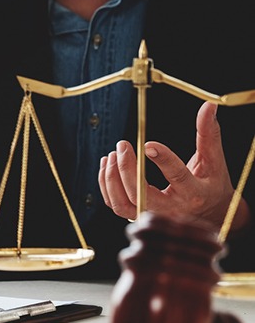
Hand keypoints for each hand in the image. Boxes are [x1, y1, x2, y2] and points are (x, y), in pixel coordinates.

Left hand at [99, 102, 249, 231]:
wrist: (211, 214)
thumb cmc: (211, 184)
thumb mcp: (215, 160)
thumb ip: (208, 134)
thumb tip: (208, 106)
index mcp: (194, 193)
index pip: (177, 176)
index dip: (163, 160)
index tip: (147, 144)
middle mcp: (171, 209)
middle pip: (141, 195)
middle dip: (127, 170)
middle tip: (122, 145)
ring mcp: (153, 215)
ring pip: (123, 205)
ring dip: (112, 180)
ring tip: (112, 154)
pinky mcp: (139, 215)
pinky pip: (116, 205)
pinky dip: (107, 186)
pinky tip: (108, 164)